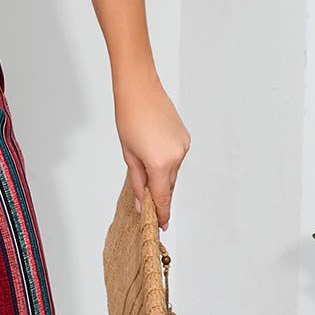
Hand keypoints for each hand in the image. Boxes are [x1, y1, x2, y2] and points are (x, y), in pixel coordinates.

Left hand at [112, 72, 189, 229]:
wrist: (139, 89)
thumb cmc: (128, 118)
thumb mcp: (128, 154)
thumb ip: (137, 181)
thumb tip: (141, 202)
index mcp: (161, 163)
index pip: (163, 197)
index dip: (161, 214)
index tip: (160, 226)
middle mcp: (177, 156)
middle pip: (169, 185)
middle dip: (159, 194)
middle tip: (147, 202)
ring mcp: (183, 146)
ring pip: (173, 171)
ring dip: (161, 175)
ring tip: (144, 165)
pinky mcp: (185, 138)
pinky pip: (176, 157)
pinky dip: (166, 161)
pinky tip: (153, 151)